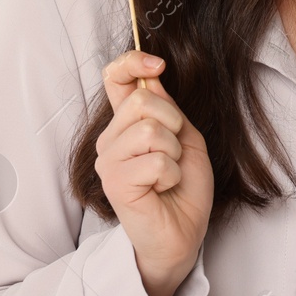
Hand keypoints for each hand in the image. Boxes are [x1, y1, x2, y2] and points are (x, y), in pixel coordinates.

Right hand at [96, 50, 214, 295]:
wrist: (183, 233)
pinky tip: (163, 189)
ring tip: (168, 174)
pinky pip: (156, 161)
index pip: (114, 79)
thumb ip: (169, 109)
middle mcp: (110, 140)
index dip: (132, 62)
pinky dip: (171, 174)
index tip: (157, 65)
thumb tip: (151, 79)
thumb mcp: (186, 138)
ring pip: (151, 131)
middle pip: (143, 102)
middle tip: (175, 153)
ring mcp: (109, 161)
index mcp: (126, 125)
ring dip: (174, 153)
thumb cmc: (184, 188)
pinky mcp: (115, 183)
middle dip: (174, 123)